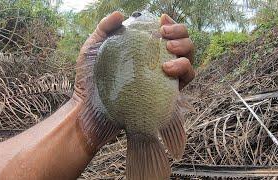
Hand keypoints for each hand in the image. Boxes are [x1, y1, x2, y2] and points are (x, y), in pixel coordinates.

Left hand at [73, 12, 194, 149]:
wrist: (89, 108)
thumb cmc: (90, 79)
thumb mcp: (93, 48)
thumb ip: (105, 28)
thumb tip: (120, 14)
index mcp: (145, 51)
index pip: (166, 33)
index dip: (171, 24)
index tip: (162, 21)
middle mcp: (157, 63)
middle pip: (182, 43)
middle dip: (180, 33)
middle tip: (164, 35)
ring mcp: (164, 79)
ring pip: (188, 59)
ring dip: (184, 49)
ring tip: (169, 50)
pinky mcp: (168, 94)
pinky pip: (187, 78)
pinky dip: (183, 69)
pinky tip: (167, 68)